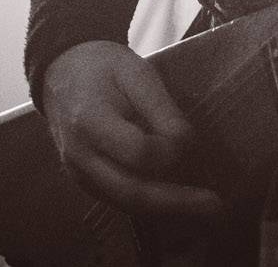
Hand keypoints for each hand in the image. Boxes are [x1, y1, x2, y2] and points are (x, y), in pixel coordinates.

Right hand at [41, 41, 222, 217]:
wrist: (62, 71)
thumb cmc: (102, 67)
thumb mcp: (136, 72)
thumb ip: (161, 109)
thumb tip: (185, 144)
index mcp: (90, 120)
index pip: (136, 152)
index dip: (168, 151)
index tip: (189, 140)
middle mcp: (80, 155)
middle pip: (131, 192)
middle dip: (176, 202)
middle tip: (216, 205)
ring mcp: (77, 173)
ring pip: (125, 203)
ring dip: (166, 209)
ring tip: (203, 207)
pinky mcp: (83, 181)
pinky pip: (117, 199)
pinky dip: (149, 203)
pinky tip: (176, 200)